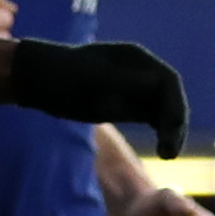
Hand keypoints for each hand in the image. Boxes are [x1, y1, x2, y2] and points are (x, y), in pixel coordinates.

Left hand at [9, 38, 187, 157]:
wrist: (39, 80)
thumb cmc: (63, 75)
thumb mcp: (93, 79)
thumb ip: (124, 82)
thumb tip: (156, 86)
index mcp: (135, 59)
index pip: (168, 82)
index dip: (175, 105)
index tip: (171, 129)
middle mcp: (141, 72)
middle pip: (169, 97)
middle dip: (174, 123)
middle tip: (169, 152)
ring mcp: (134, 88)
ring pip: (163, 110)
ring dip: (170, 131)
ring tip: (166, 155)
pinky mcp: (126, 105)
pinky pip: (152, 118)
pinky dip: (160, 132)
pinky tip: (162, 150)